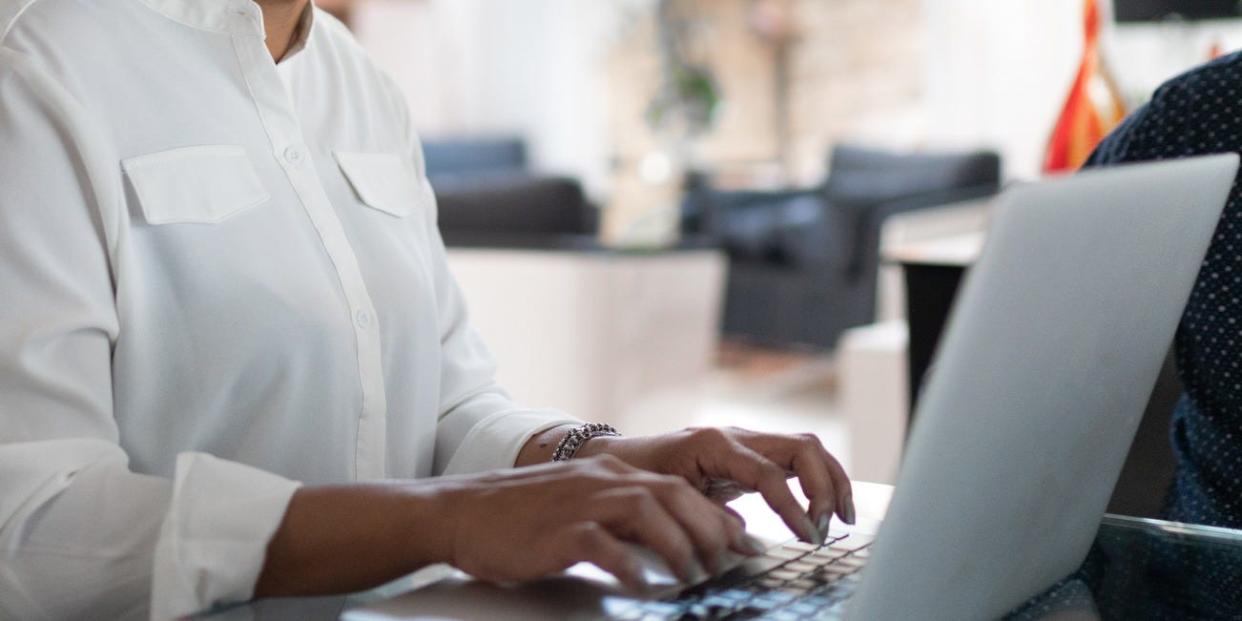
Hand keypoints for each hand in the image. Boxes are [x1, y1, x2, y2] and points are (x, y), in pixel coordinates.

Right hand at [438, 454, 762, 588]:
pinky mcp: (557, 529)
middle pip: (674, 495)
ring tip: (693, 576)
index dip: (717, 516)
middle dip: (709, 530)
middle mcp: (602, 479)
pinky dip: (628, 562)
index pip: (680, 487)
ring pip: (648, 510)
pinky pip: (602, 543)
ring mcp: (580, 500)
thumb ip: (621, 516)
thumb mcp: (579, 504)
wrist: (461, 511)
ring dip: (678, 544)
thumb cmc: (520, 517)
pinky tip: (642, 584)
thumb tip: (669, 542)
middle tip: (727, 564)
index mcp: (611, 472)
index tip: (743, 543)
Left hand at [579, 427, 854, 544]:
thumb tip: (745, 541)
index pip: (768, 473)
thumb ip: (706, 515)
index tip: (808, 536)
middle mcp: (738, 435)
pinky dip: (820, 478)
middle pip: (801, 447)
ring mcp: (750, 439)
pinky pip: (798, 457)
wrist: (628, 457)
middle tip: (825, 526)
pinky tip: (828, 507)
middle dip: (824, 487)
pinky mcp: (756, 451)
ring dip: (831, 480)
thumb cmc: (644, 477)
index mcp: (715, 444)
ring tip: (842, 517)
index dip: (792, 507)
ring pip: (807, 448)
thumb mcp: (671, 498)